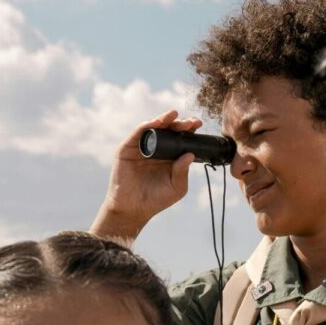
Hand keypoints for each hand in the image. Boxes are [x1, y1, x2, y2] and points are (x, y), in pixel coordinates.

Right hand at [90, 110, 202, 239]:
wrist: (133, 209)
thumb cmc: (156, 199)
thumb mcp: (176, 187)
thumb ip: (183, 172)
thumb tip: (191, 154)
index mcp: (170, 156)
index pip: (181, 139)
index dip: (189, 130)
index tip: (198, 124)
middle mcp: (157, 149)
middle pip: (169, 130)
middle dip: (180, 123)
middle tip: (190, 122)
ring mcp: (142, 147)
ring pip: (154, 128)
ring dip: (164, 119)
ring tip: (174, 115)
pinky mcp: (127, 148)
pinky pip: (138, 133)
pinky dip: (147, 125)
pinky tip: (157, 123)